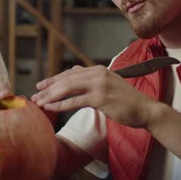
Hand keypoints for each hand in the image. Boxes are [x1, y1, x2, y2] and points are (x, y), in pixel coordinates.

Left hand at [31, 65, 157, 127]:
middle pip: (66, 79)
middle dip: (48, 87)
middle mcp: (97, 74)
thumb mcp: (109, 86)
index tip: (40, 85)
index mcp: (98, 70)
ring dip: (50, 95)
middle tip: (34, 95)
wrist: (145, 109)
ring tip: (39, 102)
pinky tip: (50, 108)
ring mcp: (99, 85)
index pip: (70, 72)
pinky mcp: (100, 98)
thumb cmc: (127, 101)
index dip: (54, 79)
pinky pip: (75, 101)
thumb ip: (92, 82)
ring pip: (68, 88)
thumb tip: (75, 81)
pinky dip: (60, 105)